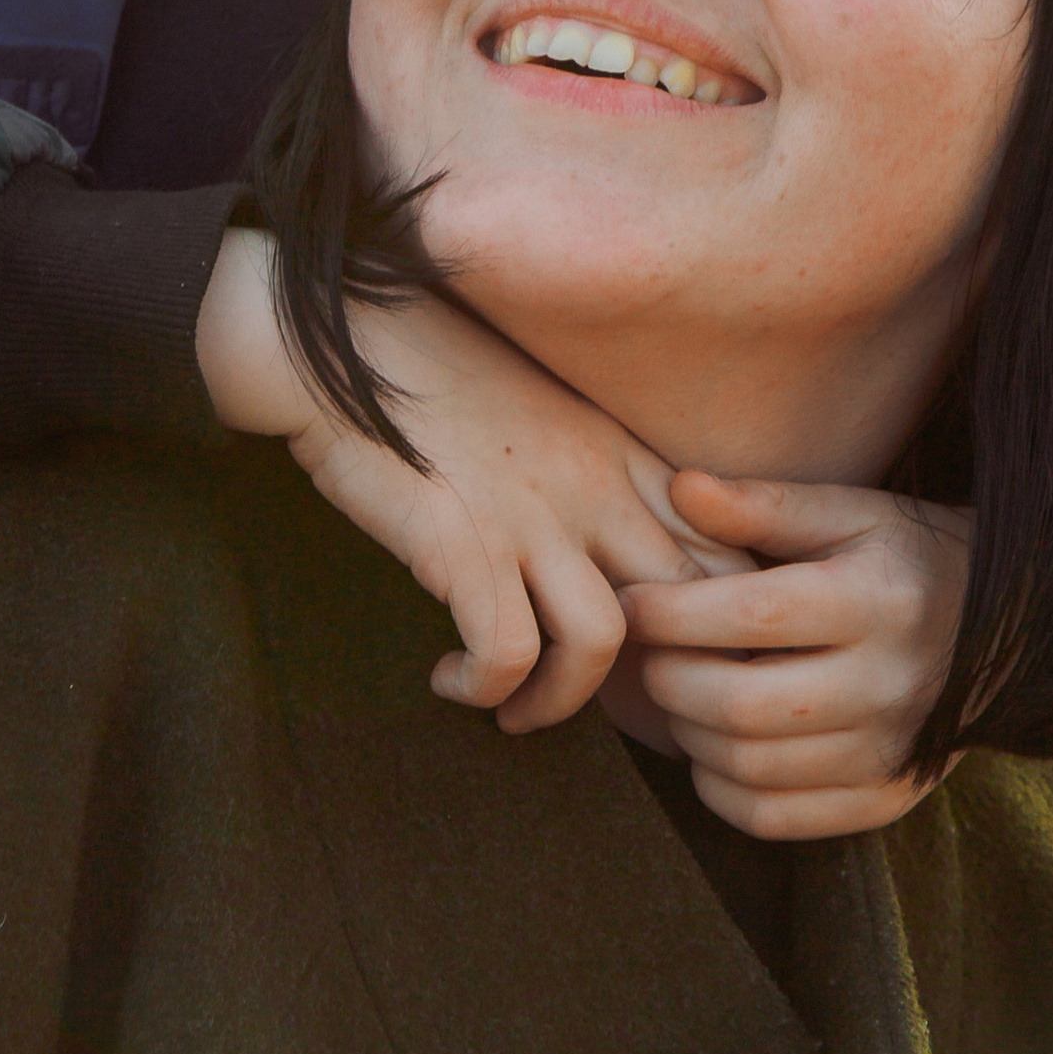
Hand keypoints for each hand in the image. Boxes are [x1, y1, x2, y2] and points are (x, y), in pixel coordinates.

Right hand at [195, 229, 750, 725]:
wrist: (329, 334)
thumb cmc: (421, 374)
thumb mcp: (536, 410)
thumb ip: (585, 468)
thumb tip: (603, 551)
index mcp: (617, 451)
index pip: (723, 544)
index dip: (722, 619)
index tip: (676, 664)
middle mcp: (592, 484)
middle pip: (689, 599)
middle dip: (666, 677)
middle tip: (612, 719)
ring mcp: (529, 515)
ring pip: (604, 641)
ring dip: (565, 701)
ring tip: (520, 714)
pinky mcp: (461, 544)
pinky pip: (506, 652)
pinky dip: (486, 689)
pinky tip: (453, 683)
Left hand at [617, 473, 972, 840]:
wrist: (1012, 632)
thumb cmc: (910, 559)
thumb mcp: (851, 513)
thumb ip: (763, 505)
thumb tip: (680, 488)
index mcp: (879, 601)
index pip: (753, 616)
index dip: (672, 613)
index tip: (631, 602)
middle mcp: (890, 684)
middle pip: (740, 704)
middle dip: (669, 678)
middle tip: (650, 653)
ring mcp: (890, 751)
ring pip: (749, 765)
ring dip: (688, 734)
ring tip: (681, 692)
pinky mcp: (887, 798)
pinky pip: (775, 816)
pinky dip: (722, 789)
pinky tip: (714, 747)